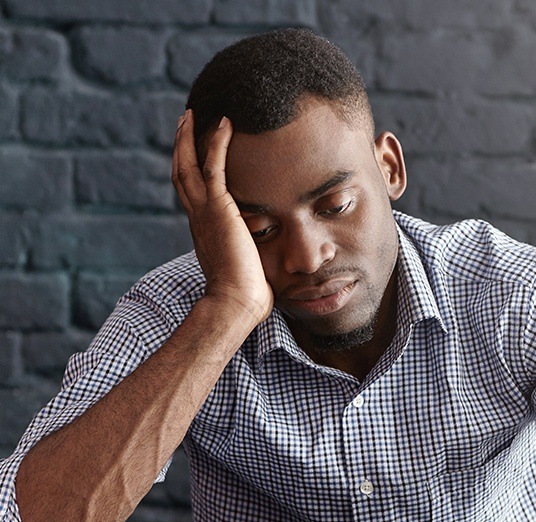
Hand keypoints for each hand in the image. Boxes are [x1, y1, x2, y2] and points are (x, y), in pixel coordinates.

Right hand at [172, 110, 272, 323]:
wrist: (236, 302)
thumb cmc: (245, 294)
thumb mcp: (244, 267)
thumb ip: (248, 254)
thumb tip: (263, 261)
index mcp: (202, 230)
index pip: (191, 193)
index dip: (189, 170)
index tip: (192, 154)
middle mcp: (197, 218)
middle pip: (181, 173)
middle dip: (181, 146)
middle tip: (184, 122)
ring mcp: (204, 213)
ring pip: (188, 165)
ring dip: (190, 138)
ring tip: (193, 115)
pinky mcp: (218, 209)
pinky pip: (213, 167)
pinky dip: (217, 143)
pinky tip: (225, 123)